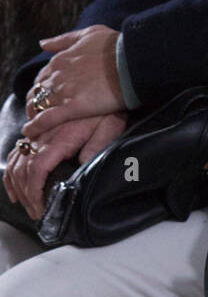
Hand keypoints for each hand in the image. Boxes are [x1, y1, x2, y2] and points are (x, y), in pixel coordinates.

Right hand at [4, 112, 126, 219]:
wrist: (101, 83)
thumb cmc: (106, 107)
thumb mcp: (108, 126)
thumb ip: (95, 147)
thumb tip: (82, 167)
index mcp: (59, 138)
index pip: (37, 169)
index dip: (35, 192)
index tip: (40, 208)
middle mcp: (43, 136)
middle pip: (23, 169)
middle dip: (27, 196)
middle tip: (37, 213)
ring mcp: (38, 133)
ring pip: (16, 162)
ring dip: (18, 187)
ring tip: (28, 205)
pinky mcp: (37, 132)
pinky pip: (16, 152)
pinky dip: (11, 172)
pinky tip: (14, 187)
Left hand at [22, 26, 123, 136]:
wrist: (132, 60)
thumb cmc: (116, 46)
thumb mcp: (89, 33)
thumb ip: (64, 39)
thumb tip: (43, 44)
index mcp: (61, 59)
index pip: (42, 77)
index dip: (41, 88)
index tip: (44, 96)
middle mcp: (57, 75)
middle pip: (36, 92)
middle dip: (34, 103)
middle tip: (37, 113)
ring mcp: (63, 92)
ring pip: (38, 106)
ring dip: (33, 116)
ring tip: (32, 126)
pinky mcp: (72, 107)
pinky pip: (46, 119)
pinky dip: (36, 127)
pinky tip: (31, 133)